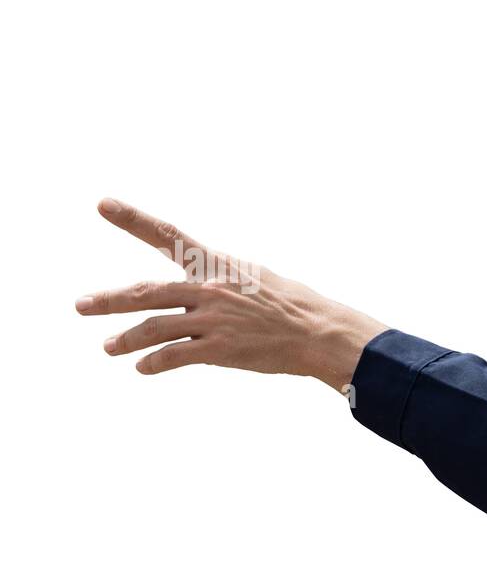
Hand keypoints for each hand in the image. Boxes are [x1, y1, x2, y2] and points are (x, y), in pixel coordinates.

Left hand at [76, 198, 387, 392]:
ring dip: (126, 340)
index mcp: (216, 265)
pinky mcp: (219, 350)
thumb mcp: (255, 278)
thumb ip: (221, 280)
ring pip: (153, 328)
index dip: (134, 219)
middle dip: (109, 299)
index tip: (104, 204)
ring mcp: (212, 320)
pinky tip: (142, 368)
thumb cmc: (294, 306)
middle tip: (80, 305)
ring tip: (108, 348)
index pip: (169, 236)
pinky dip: (154, 363)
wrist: (319, 332)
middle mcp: (208, 289)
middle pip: (146, 292)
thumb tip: (199, 286)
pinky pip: (174, 356)